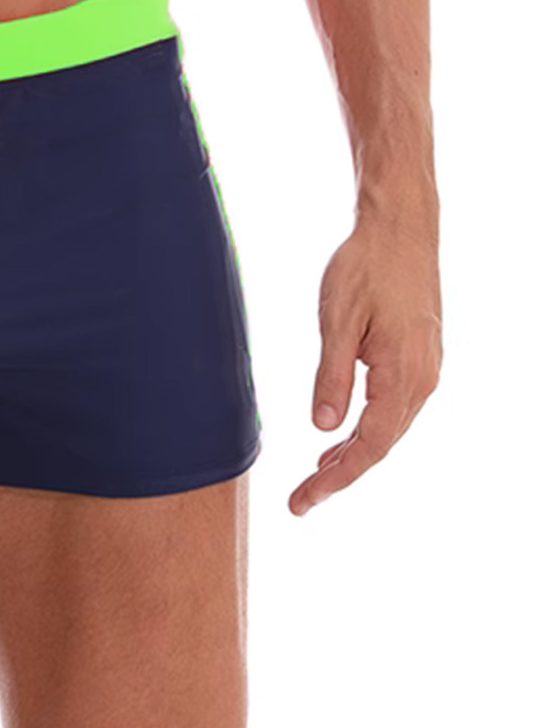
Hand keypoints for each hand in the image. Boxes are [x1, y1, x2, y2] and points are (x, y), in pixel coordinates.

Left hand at [290, 213, 440, 515]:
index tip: (303, 500)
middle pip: (381, 445)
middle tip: (301, 498)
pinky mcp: (419, 356)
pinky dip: (368, 427)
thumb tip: (322, 427)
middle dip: (341, 474)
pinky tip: (344, 433)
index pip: (369, 446)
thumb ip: (332, 376)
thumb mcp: (339, 320)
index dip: (336, 478)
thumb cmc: (366, 266)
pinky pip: (394, 406)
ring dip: (355, 452)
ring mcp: (425, 368)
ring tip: (318, 473)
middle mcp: (422, 379)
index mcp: (403, 376)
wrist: (400, 227)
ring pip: (389, 427)